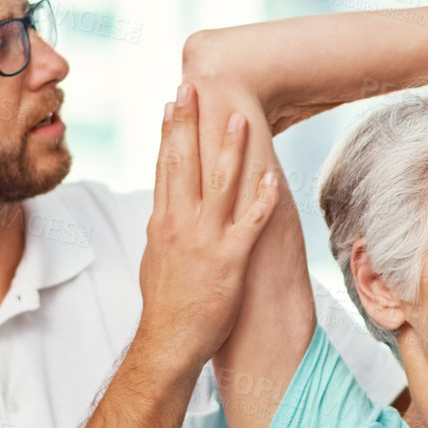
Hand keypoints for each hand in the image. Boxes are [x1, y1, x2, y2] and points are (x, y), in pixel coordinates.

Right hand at [138, 81, 281, 372]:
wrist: (169, 342)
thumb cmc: (166, 305)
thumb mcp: (154, 258)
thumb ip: (161, 229)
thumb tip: (162, 211)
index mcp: (161, 221)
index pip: (165, 166)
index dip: (169, 132)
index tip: (170, 103)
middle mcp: (180, 224)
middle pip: (184, 163)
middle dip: (189, 122)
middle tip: (192, 86)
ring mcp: (205, 240)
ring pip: (219, 184)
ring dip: (230, 149)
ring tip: (241, 117)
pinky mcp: (229, 259)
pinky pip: (250, 222)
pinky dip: (262, 198)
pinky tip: (273, 176)